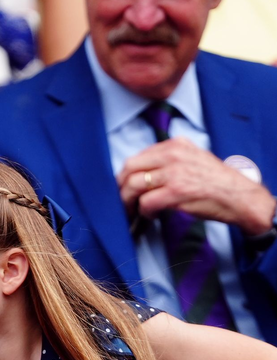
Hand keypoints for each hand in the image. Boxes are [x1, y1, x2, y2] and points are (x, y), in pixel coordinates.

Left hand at [117, 137, 275, 235]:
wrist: (239, 196)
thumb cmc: (215, 182)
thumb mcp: (192, 158)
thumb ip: (168, 160)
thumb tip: (141, 173)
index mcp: (175, 145)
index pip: (136, 157)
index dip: (125, 175)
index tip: (123, 187)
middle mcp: (172, 155)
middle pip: (129, 168)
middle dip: (120, 187)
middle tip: (122, 200)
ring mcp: (174, 173)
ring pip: (133, 185)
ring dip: (127, 202)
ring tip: (132, 210)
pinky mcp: (176, 192)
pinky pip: (145, 202)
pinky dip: (144, 211)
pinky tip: (151, 215)